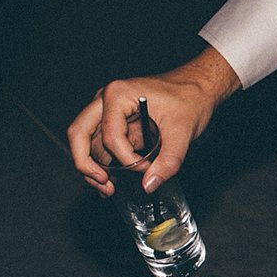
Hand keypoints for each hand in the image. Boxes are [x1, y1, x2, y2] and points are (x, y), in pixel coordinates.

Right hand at [67, 47, 239, 197]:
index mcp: (119, 95)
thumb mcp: (182, 131)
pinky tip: (112, 181)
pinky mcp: (115, 123)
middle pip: (79, 134)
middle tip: (104, 184)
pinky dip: (103, 164)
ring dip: (94, 167)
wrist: (197, 88)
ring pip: (86, 143)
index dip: (127, 159)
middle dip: (87, 164)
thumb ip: (168, 161)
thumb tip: (149, 184)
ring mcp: (107, 111)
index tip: (146, 169)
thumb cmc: (189, 98)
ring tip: (110, 188)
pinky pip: (100, 145)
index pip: (111, 135)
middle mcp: (106, 100)